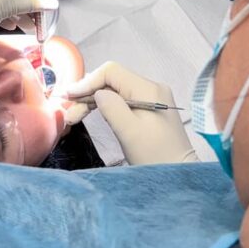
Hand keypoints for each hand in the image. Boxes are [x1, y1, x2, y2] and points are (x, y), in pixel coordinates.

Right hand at [65, 61, 197, 165]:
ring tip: (74, 117)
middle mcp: (152, 88)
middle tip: (69, 113)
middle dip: (88, 93)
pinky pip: (123, 100)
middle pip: (112, 81)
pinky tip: (92, 114)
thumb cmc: (155, 156)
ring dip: (94, 101)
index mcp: (148, 89)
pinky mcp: (150, 110)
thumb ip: (111, 106)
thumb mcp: (130, 132)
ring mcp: (152, 98)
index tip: (69, 97)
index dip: (88, 82)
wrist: (179, 175)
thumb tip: (98, 93)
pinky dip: (106, 106)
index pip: (111, 72)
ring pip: (115, 91)